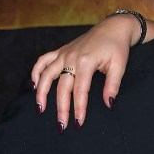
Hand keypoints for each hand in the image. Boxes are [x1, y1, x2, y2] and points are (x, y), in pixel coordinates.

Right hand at [30, 15, 136, 129]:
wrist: (113, 27)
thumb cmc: (117, 47)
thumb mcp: (120, 66)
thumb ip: (113, 85)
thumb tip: (109, 104)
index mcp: (86, 61)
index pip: (80, 90)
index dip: (79, 108)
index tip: (78, 123)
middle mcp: (71, 57)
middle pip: (62, 87)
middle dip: (61, 108)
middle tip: (61, 126)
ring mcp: (64, 53)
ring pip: (46, 75)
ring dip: (41, 93)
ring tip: (40, 109)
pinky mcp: (61, 51)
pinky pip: (43, 61)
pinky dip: (36, 72)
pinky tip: (34, 85)